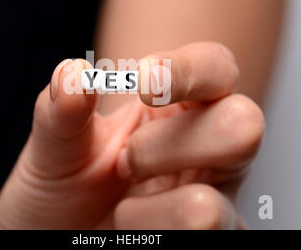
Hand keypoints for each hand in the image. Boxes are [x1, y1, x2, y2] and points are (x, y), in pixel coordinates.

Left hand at [0, 42, 263, 228]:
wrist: (60, 237)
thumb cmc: (67, 187)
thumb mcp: (56, 146)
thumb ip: (61, 110)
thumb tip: (72, 72)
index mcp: (177, 109)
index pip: (216, 68)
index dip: (190, 69)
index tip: (143, 81)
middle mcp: (209, 150)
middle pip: (244, 124)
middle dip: (172, 144)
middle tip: (127, 161)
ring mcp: (216, 200)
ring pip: (210, 205)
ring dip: (151, 207)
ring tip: (122, 210)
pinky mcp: (216, 237)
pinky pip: (198, 236)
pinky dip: (148, 233)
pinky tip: (131, 232)